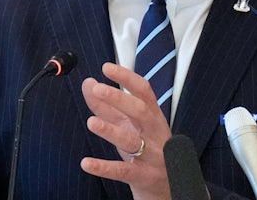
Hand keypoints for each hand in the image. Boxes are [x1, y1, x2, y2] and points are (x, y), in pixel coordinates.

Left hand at [80, 62, 172, 199]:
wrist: (169, 188)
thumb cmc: (147, 150)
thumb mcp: (129, 126)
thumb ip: (107, 105)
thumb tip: (89, 83)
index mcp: (153, 117)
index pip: (144, 91)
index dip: (126, 78)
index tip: (107, 68)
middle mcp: (155, 134)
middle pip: (140, 111)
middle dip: (119, 98)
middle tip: (98, 89)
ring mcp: (152, 156)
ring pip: (132, 141)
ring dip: (111, 130)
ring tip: (92, 122)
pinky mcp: (144, 177)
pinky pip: (123, 171)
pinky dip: (104, 167)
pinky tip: (86, 163)